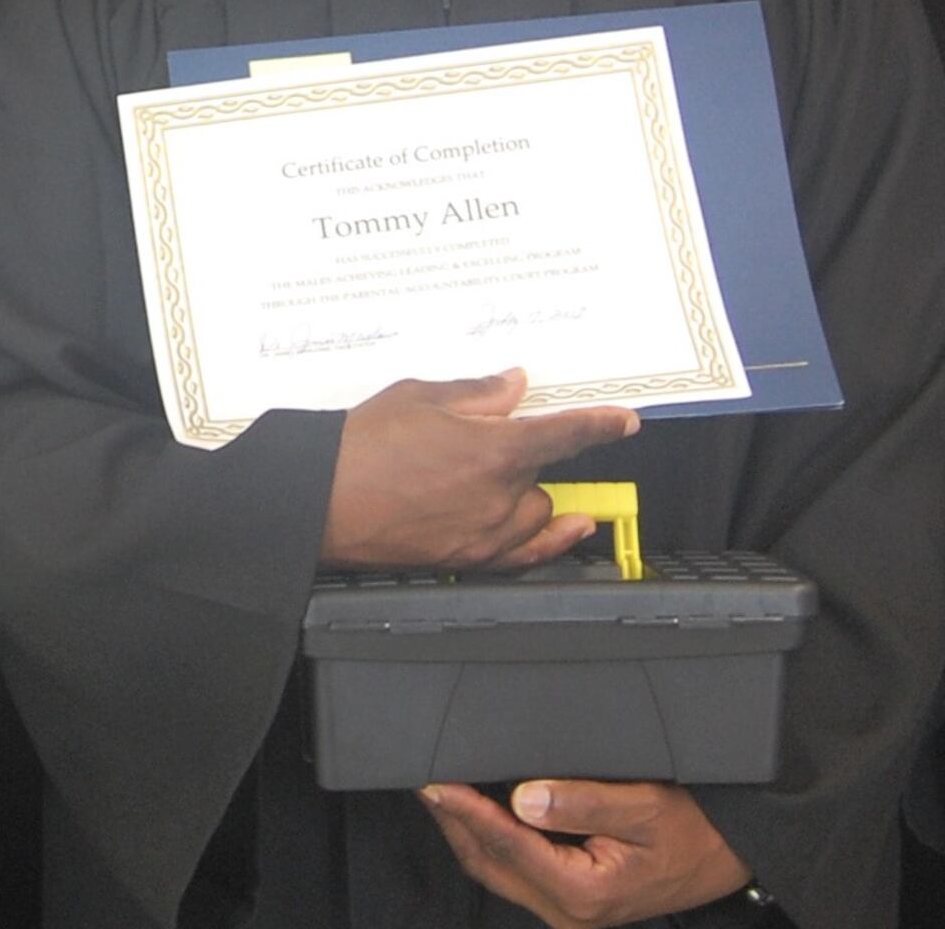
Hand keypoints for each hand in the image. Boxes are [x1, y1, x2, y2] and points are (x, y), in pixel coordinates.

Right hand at [320, 369, 637, 570]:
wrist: (320, 500)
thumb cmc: (361, 446)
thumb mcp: (420, 396)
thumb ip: (477, 393)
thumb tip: (514, 385)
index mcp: (494, 450)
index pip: (565, 434)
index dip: (600, 425)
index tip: (624, 422)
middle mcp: (499, 498)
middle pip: (545, 479)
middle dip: (528, 460)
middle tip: (489, 444)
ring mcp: (485, 535)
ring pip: (536, 515)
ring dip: (526, 496)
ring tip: (488, 479)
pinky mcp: (466, 559)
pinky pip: (523, 555)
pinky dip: (545, 541)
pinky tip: (565, 530)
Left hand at [418, 777, 750, 926]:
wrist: (725, 858)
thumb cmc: (693, 832)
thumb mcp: (644, 806)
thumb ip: (581, 803)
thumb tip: (523, 798)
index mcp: (584, 891)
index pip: (509, 845)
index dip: (468, 811)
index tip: (438, 783)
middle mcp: (568, 910)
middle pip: (491, 865)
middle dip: (455, 823)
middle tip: (426, 781)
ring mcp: (566, 911)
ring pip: (498, 872)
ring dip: (467, 834)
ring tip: (442, 793)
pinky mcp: (569, 901)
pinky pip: (516, 873)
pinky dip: (491, 843)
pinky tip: (478, 815)